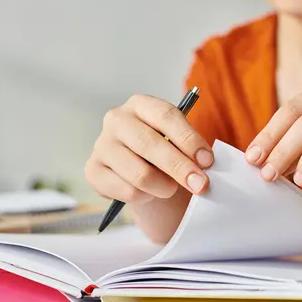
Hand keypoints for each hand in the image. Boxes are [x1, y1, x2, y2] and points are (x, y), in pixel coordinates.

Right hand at [85, 94, 213, 203]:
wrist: (141, 173)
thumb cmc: (165, 152)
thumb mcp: (179, 143)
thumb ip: (190, 149)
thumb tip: (205, 165)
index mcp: (141, 104)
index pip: (165, 116)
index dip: (189, 139)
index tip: (208, 161)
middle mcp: (117, 119)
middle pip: (150, 144)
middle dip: (180, 167)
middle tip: (200, 185)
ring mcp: (102, 145)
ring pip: (139, 173)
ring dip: (164, 187)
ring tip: (171, 189)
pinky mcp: (93, 171)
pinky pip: (127, 191)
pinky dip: (146, 197)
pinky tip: (149, 192)